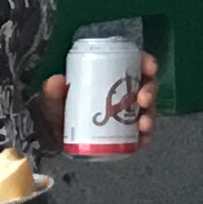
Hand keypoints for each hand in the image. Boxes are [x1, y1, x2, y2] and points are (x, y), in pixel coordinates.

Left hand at [40, 73, 156, 142]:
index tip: (149, 68)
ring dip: (150, 116)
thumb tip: (57, 80)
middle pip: (147, 86)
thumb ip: (52, 92)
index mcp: (109, 76)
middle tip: (143, 99)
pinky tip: (142, 141)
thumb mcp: (51, 99)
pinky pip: (142, 134)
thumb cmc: (56, 111)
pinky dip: (144, 137)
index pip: (134, 64)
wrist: (53, 140)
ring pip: (148, 110)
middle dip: (150, 91)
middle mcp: (123, 93)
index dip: (146, 63)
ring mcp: (127, 114)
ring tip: (143, 125)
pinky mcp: (127, 134)